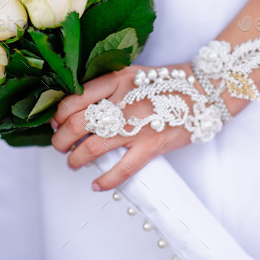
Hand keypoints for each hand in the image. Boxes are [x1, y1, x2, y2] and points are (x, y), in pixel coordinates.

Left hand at [51, 64, 193, 190]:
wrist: (203, 91)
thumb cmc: (165, 83)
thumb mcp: (132, 74)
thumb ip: (107, 86)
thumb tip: (77, 107)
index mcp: (115, 80)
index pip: (74, 99)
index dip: (59, 115)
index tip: (56, 124)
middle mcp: (122, 101)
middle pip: (77, 125)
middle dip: (61, 140)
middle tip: (61, 146)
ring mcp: (137, 125)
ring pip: (92, 148)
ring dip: (76, 159)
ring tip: (73, 163)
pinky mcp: (152, 145)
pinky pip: (122, 169)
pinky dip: (105, 181)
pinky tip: (96, 185)